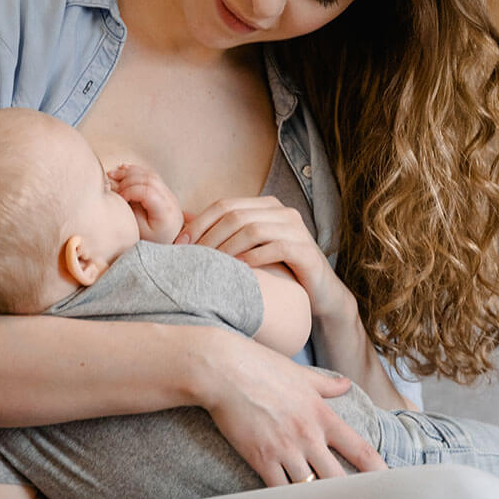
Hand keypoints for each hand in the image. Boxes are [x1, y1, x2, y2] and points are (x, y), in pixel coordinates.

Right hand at [108, 163, 183, 243]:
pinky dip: (136, 171)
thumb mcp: (140, 231)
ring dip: (130, 172)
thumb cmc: (153, 240)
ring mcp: (168, 193)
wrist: (169, 241)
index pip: (147, 191)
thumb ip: (131, 212)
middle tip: (112, 184)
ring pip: (150, 174)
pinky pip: (150, 175)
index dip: (130, 191)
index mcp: (165, 211)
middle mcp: (170, 199)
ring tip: (113, 174)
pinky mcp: (163, 190)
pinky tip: (122, 170)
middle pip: (149, 179)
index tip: (119, 199)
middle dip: (128, 179)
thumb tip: (117, 192)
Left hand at [175, 195, 353, 321]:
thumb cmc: (278, 271)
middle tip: (192, 258)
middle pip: (236, 215)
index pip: (224, 204)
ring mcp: (296, 229)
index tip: (179, 245)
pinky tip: (238, 272)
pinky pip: (275, 247)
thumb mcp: (249, 249)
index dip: (199, 222)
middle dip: (209, 237)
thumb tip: (183, 221)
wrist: (319, 293)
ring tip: (212, 266)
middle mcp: (282, 211)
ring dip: (227, 248)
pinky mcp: (305, 250)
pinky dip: (252, 258)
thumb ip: (224, 234)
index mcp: (266, 205)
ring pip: (253, 229)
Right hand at [198, 330, 386, 483]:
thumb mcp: (300, 374)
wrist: (225, 371)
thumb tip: (346, 385)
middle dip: (351, 498)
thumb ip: (326, 385)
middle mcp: (308, 435)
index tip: (390, 485)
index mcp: (322, 414)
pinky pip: (279, 491)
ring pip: (310, 489)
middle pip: (339, 479)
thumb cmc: (261, 367)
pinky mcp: (261, 458)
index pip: (359, 448)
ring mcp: (285, 449)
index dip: (378, 470)